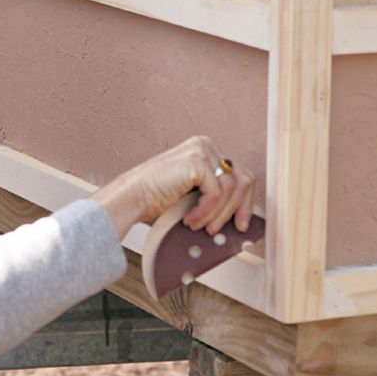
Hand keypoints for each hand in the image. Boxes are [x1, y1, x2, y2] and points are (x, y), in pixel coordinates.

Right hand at [94, 136, 255, 239]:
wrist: (132, 199)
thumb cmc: (157, 201)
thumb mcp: (195, 197)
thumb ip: (216, 198)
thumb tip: (240, 215)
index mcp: (207, 152)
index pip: (240, 175)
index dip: (244, 202)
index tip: (242, 224)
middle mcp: (206, 146)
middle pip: (242, 179)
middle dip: (237, 209)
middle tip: (225, 229)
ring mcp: (202, 150)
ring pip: (231, 190)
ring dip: (217, 215)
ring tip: (200, 227)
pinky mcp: (197, 161)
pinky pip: (216, 193)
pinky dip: (206, 212)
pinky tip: (191, 220)